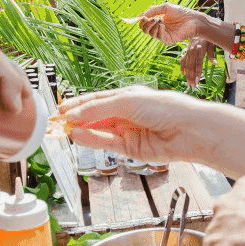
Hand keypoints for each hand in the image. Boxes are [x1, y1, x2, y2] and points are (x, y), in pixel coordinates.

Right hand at [60, 86, 212, 162]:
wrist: (188, 130)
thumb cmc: (164, 107)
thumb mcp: (127, 101)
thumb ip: (98, 108)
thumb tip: (73, 115)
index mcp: (127, 96)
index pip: (97, 99)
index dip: (78, 103)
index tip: (60, 108)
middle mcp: (126, 114)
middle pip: (95, 116)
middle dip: (76, 118)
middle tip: (56, 121)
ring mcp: (128, 132)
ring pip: (98, 131)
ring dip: (81, 130)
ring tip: (64, 128)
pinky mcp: (131, 149)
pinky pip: (106, 143)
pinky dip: (91, 139)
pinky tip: (77, 135)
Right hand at [137, 3, 208, 45]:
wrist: (192, 19)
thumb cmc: (180, 12)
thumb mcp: (165, 8)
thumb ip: (153, 10)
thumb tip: (141, 15)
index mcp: (157, 21)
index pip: (145, 24)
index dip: (142, 21)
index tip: (142, 17)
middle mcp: (159, 29)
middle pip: (145, 30)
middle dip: (145, 24)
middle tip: (152, 19)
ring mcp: (163, 35)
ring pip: (151, 34)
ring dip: (153, 26)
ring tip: (160, 20)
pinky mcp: (168, 40)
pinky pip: (159, 37)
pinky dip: (158, 31)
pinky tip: (163, 25)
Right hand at [180, 38, 217, 87]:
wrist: (198, 29)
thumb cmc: (208, 39)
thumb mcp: (212, 45)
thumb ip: (212, 55)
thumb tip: (215, 64)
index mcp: (200, 49)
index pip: (198, 62)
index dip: (197, 71)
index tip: (197, 80)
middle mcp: (193, 50)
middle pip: (191, 66)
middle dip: (191, 76)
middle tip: (192, 86)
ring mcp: (188, 51)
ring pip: (187, 65)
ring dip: (187, 75)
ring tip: (188, 83)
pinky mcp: (186, 51)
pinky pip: (183, 60)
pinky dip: (182, 67)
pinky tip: (183, 73)